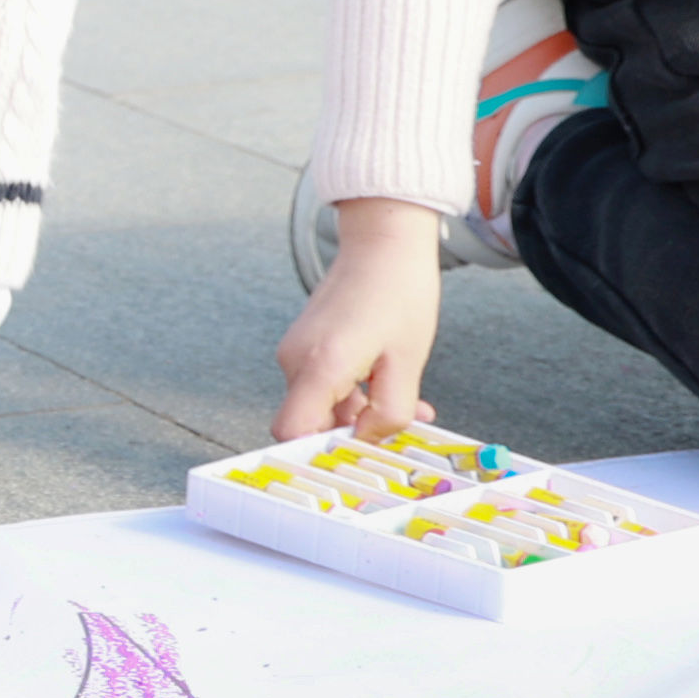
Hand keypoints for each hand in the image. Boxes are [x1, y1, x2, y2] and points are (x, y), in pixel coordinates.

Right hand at [270, 203, 447, 443]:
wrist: (383, 242)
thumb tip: (369, 439)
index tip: (351, 455)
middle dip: (351, 431)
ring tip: (405, 402)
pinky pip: (322, 383)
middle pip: (308, 420)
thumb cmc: (398, 291)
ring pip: (319, 403)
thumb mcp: (408, 361)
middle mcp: (296, 360)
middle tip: (396, 431)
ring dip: (357, 411)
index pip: (290, 431)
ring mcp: (296, 351)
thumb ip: (389, 411)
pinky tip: (385, 382)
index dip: (316, 451)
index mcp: (319, 365)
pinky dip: (351, 392)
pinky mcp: (305, 345)